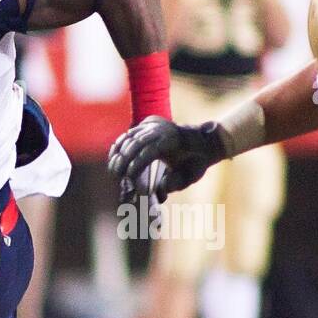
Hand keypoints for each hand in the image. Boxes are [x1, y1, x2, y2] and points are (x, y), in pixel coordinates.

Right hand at [107, 116, 225, 202]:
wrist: (204, 141)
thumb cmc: (196, 162)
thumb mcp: (190, 176)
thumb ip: (173, 183)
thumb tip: (158, 193)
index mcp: (173, 138)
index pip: (150, 149)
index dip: (137, 163)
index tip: (128, 176)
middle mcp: (161, 128)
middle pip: (136, 141)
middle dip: (124, 159)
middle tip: (116, 175)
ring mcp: (153, 124)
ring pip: (130, 136)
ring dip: (119, 152)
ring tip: (113, 170)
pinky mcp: (146, 125)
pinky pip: (129, 134)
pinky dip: (120, 145)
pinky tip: (114, 158)